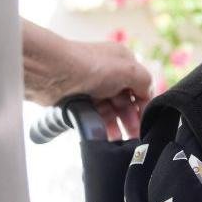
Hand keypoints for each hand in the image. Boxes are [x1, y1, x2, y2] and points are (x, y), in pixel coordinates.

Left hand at [22, 20, 153, 139]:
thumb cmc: (90, 65)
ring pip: (110, 110)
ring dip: (116, 125)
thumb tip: (149, 95)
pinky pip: (94, 115)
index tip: (145, 123)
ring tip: (118, 140)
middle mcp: (109, 73)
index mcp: (123, 61)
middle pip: (126, 101)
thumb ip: (146, 83)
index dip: (144, 106)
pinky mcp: (78, 98)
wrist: (53, 72)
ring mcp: (92, 86)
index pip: (141, 87)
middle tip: (134, 136)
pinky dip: (100, 126)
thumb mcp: (130, 70)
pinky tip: (104, 135)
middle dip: (130, 119)